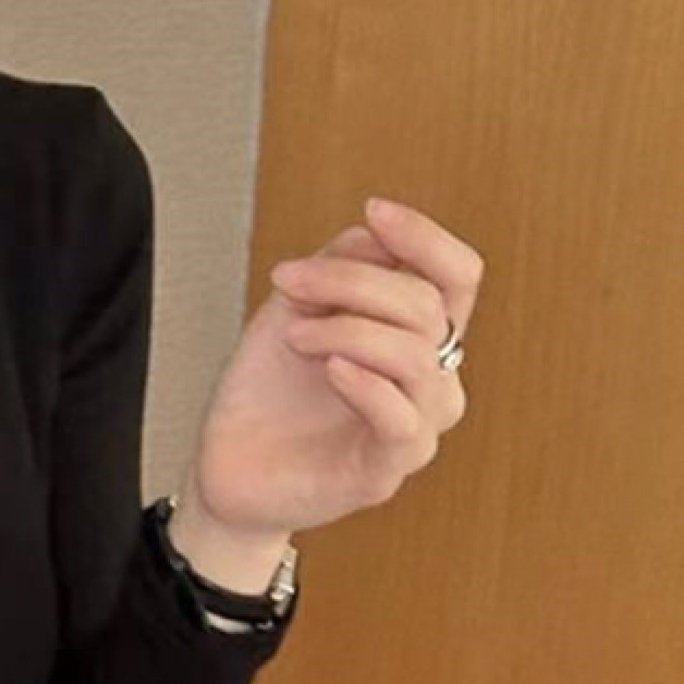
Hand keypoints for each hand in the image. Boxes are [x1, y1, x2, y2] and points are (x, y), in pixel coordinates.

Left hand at [174, 194, 483, 562]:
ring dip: (348, 330)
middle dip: (353, 282)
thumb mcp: (297, 309)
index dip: (426, 238)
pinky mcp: (386, 472)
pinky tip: (329, 369)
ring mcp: (415, 429)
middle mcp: (430, 381)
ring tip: (294, 337)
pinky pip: (401, 419)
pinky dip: (365, 384)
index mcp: (419, 337)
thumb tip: (377, 236)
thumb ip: (343, 266)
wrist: (226, 467)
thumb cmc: (267, 391)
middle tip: (288, 282)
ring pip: (416, 355)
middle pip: (426, 306)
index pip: (457, 276)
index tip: (374, 210)